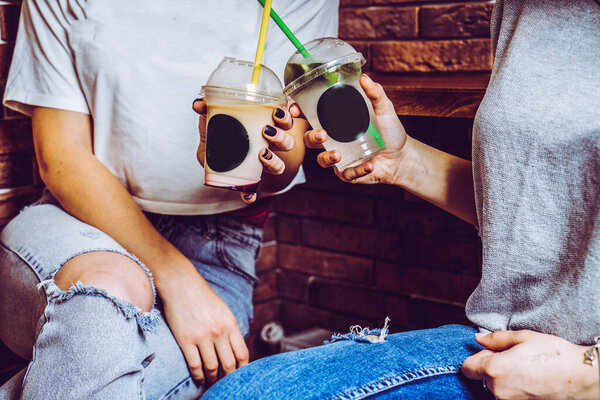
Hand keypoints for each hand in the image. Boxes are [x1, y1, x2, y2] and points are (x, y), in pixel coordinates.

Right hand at [157, 264, 248, 384]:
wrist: (181, 284)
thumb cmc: (203, 298)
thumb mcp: (223, 311)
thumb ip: (230, 330)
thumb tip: (235, 351)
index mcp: (231, 324)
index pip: (242, 354)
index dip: (242, 369)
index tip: (238, 376)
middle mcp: (219, 331)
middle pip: (229, 365)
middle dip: (228, 378)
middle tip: (225, 384)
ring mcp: (202, 336)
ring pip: (212, 368)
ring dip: (212, 379)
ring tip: (212, 382)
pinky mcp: (186, 340)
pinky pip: (195, 365)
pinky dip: (198, 376)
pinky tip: (199, 378)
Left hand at [193, 99, 294, 203]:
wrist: (209, 154)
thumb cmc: (218, 130)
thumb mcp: (213, 115)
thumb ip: (207, 107)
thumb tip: (198, 104)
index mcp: (264, 127)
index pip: (284, 120)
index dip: (289, 115)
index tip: (280, 111)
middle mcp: (267, 146)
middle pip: (287, 143)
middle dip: (281, 136)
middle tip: (266, 130)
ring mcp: (259, 165)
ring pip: (279, 166)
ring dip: (274, 161)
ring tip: (262, 154)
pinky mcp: (246, 180)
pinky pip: (253, 190)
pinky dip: (251, 194)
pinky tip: (247, 195)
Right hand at [298, 74, 407, 184]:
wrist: (402, 157)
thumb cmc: (390, 132)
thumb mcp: (384, 110)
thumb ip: (375, 94)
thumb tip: (365, 78)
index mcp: (337, 122)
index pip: (312, 116)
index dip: (299, 112)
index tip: (295, 109)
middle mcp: (334, 139)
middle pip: (310, 139)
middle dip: (311, 136)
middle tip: (322, 134)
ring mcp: (339, 157)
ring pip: (321, 160)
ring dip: (327, 158)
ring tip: (338, 155)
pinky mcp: (347, 172)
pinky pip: (344, 174)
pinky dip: (355, 171)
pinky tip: (368, 165)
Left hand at [462, 330, 599, 398]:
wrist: (581, 377)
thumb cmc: (553, 354)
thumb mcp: (523, 338)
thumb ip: (496, 339)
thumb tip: (478, 338)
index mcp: (494, 369)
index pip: (467, 367)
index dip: (477, 358)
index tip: (491, 352)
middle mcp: (498, 389)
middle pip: (482, 377)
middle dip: (491, 367)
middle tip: (513, 358)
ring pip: (495, 388)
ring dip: (503, 378)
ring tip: (525, 368)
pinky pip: (508, 396)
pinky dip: (513, 388)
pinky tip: (530, 379)